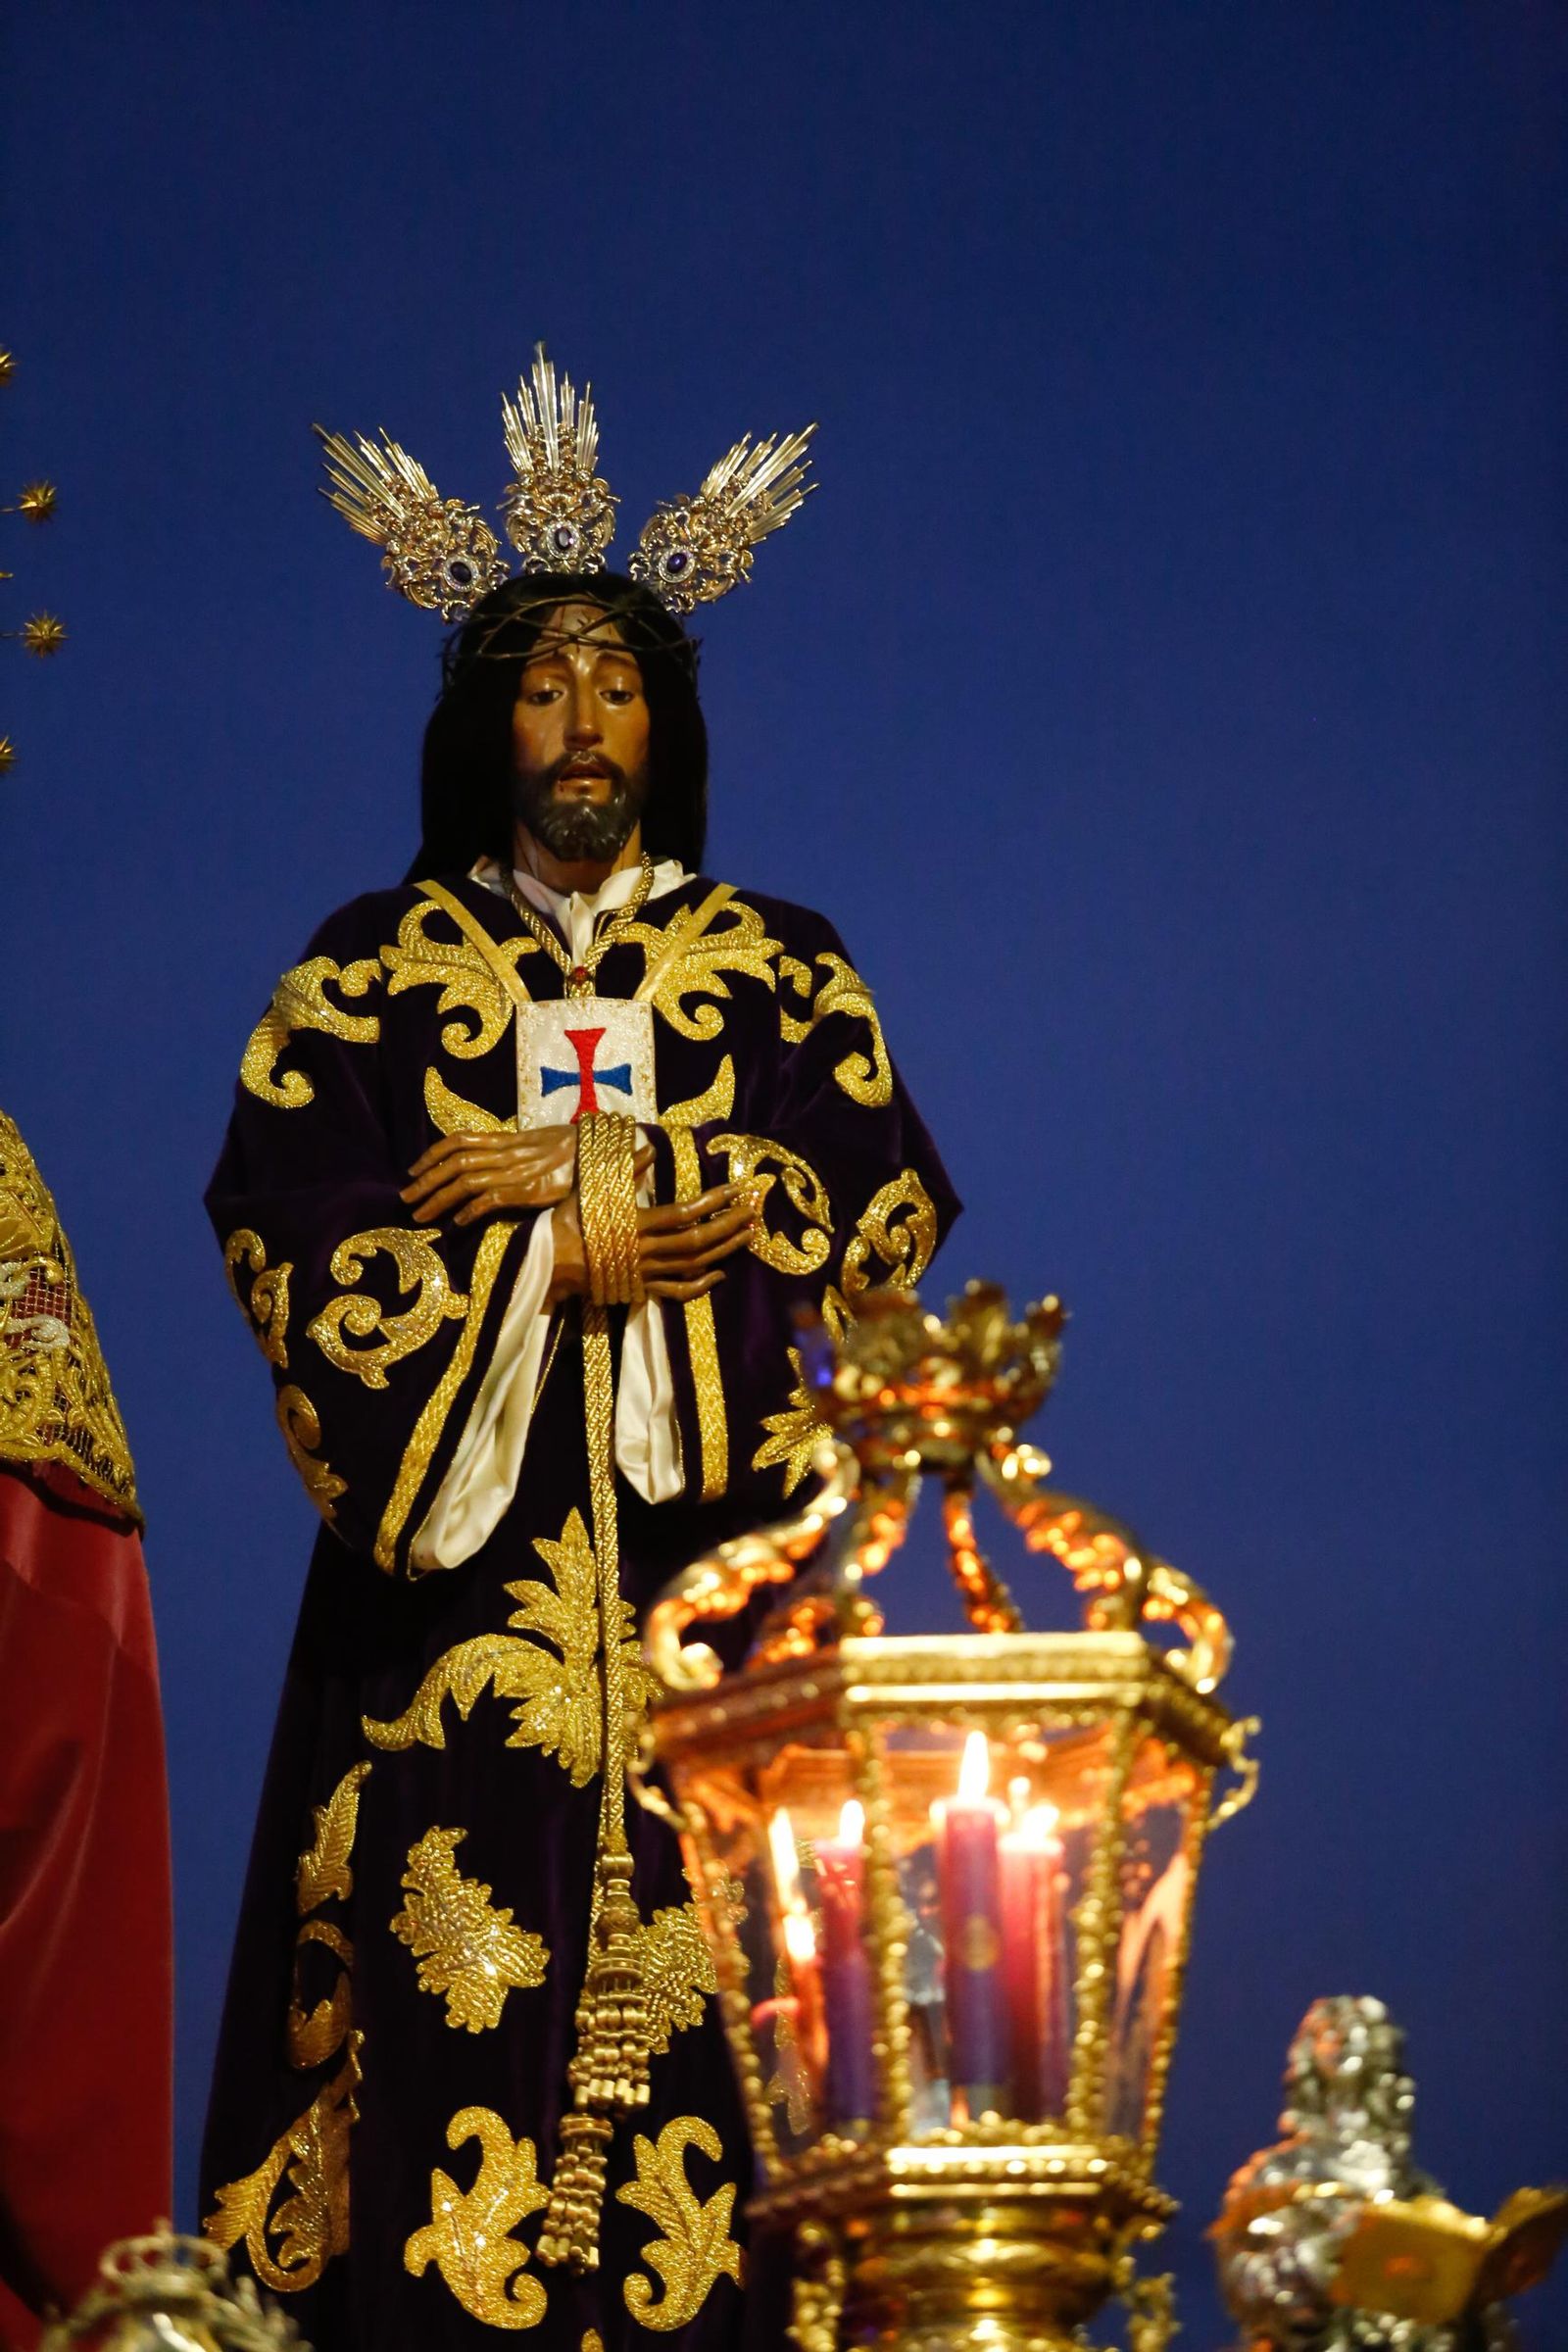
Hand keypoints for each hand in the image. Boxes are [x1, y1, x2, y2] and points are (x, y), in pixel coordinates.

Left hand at [402, 1128, 578, 1226]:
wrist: (605, 1152)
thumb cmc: (578, 1150)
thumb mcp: (541, 1143)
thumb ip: (517, 1151)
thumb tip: (496, 1162)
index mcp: (508, 1140)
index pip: (460, 1140)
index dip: (432, 1153)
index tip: (413, 1169)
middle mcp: (507, 1153)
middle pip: (455, 1162)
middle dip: (426, 1180)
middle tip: (404, 1197)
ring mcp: (518, 1172)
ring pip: (466, 1181)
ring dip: (438, 1198)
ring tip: (419, 1214)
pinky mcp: (530, 1191)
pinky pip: (492, 1199)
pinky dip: (470, 1210)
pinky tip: (457, 1223)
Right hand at [548, 1181, 757, 1305]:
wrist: (547, 1265)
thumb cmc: (568, 1222)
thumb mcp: (593, 1190)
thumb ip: (626, 1169)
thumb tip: (650, 1145)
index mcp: (635, 1223)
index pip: (684, 1212)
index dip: (713, 1201)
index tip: (736, 1189)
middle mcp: (645, 1250)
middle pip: (697, 1240)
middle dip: (729, 1226)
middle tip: (753, 1212)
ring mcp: (646, 1273)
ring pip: (693, 1265)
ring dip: (724, 1250)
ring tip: (747, 1235)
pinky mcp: (642, 1289)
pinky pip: (678, 1292)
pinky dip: (701, 1285)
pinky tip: (720, 1275)